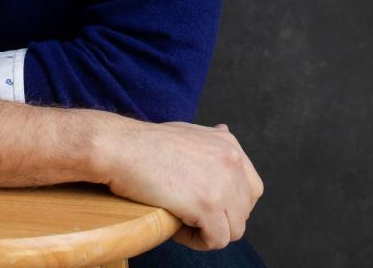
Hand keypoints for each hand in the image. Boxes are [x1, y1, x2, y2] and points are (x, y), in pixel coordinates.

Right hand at [94, 118, 264, 250]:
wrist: (121, 148)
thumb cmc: (144, 143)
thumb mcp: (187, 132)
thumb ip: (209, 140)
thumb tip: (223, 131)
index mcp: (229, 145)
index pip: (252, 189)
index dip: (232, 205)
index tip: (207, 208)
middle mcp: (233, 161)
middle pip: (244, 212)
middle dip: (219, 220)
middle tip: (190, 217)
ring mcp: (223, 184)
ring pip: (234, 230)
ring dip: (209, 233)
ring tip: (182, 223)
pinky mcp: (208, 205)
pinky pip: (217, 240)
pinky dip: (198, 241)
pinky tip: (177, 228)